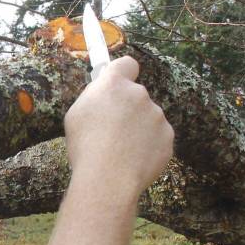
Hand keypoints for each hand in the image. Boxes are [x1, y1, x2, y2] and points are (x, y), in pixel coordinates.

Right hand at [63, 56, 173, 196]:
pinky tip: (133, 161)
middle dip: (128, 109)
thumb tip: (103, 93)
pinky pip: (157, 139)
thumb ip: (94, 98)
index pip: (128, 64)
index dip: (123, 73)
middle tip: (112, 131)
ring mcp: (157, 116)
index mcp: (114, 84)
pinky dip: (148, 148)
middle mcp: (139, 95)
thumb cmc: (85, 148)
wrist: (108, 180)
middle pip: (136, 96)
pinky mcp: (168, 138)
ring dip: (138, 130)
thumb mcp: (76, 115)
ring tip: (121, 152)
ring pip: (148, 119)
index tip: (119, 83)